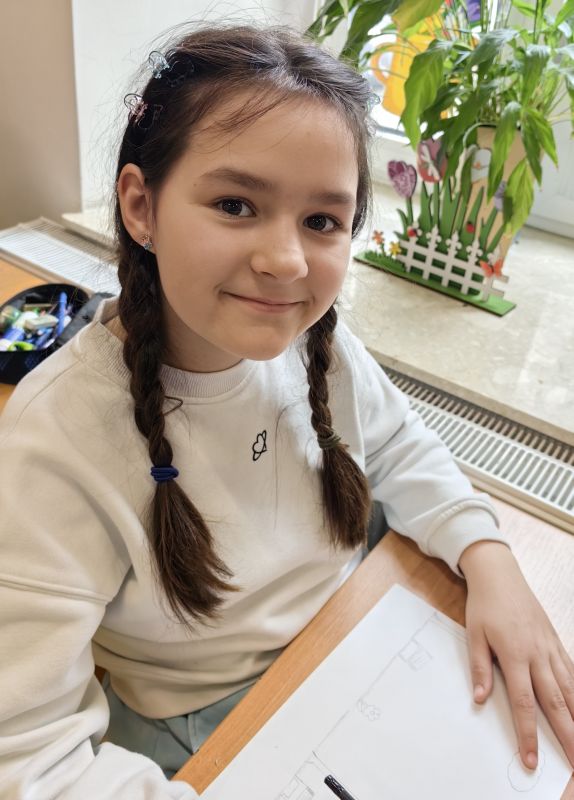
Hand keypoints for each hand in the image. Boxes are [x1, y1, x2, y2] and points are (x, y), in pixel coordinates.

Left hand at [459, 541, 573, 770]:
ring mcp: (550, 647)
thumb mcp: (474, 635)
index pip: (524, 703)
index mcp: (515, 655)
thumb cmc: (484, 605)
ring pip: (570, 688)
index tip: (531, 758)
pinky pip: (572, 670)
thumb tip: (481, 699)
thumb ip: (480, 668)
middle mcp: (538, 654)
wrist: (500, 575)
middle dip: (567, 735)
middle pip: (556, 702)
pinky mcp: (556, 640)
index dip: (528, 733)